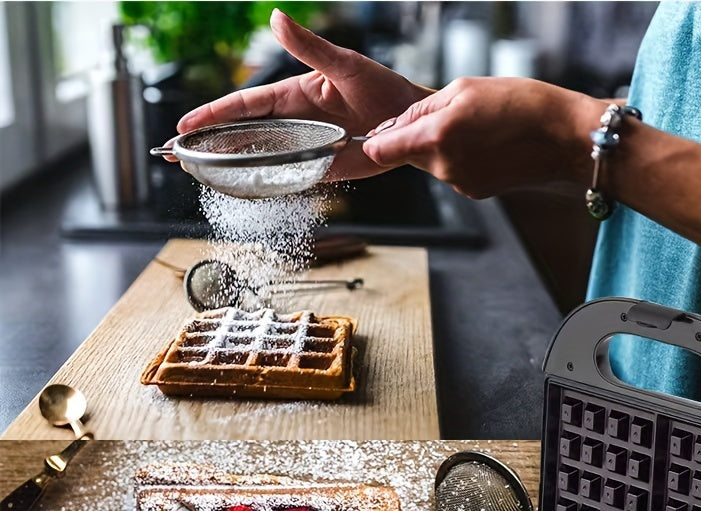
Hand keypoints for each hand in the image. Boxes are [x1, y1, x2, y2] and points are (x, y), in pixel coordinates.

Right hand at [172, 9, 431, 179]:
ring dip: (232, 165)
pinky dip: (265, 185)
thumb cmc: (382, 89)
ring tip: (202, 174)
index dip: (215, 114)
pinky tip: (243, 192)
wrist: (409, 122)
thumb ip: (310, 47)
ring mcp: (304, 147)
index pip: (245, 106)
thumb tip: (276, 18)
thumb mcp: (345, 65)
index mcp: (294, 96)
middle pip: (244, 134)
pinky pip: (287, 178)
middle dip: (211, 142)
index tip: (187, 123)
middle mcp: (294, 123)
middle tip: (180, 153)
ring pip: (260, 157)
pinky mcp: (320, 169)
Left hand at [363, 77, 602, 197]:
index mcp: (436, 136)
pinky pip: (453, 172)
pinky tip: (487, 145)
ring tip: (477, 128)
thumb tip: (393, 125)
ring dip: (441, 146)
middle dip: (416, 137)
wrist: (561, 137)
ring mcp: (459, 182)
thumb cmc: (519, 104)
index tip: (377, 133)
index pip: (382, 150)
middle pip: (408, 154)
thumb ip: (421, 109)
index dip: (377, 140)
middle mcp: (443, 166)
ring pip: (432, 163)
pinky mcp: (473, 191)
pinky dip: (461, 159)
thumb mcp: (463, 88)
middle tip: (447, 115)